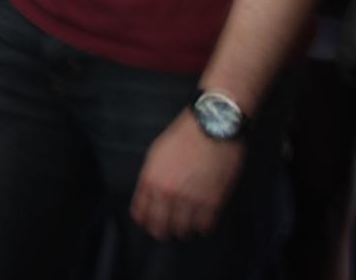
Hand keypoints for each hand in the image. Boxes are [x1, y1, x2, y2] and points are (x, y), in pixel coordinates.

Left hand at [130, 109, 245, 240]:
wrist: (214, 125)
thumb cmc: (186, 134)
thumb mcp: (158, 152)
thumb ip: (152, 176)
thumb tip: (150, 195)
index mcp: (151, 179)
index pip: (140, 213)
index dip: (145, 220)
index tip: (150, 222)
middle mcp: (167, 193)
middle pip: (159, 228)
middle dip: (163, 231)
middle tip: (169, 229)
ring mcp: (190, 200)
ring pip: (182, 231)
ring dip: (185, 230)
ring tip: (188, 224)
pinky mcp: (212, 202)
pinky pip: (204, 227)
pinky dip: (203, 226)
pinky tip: (203, 220)